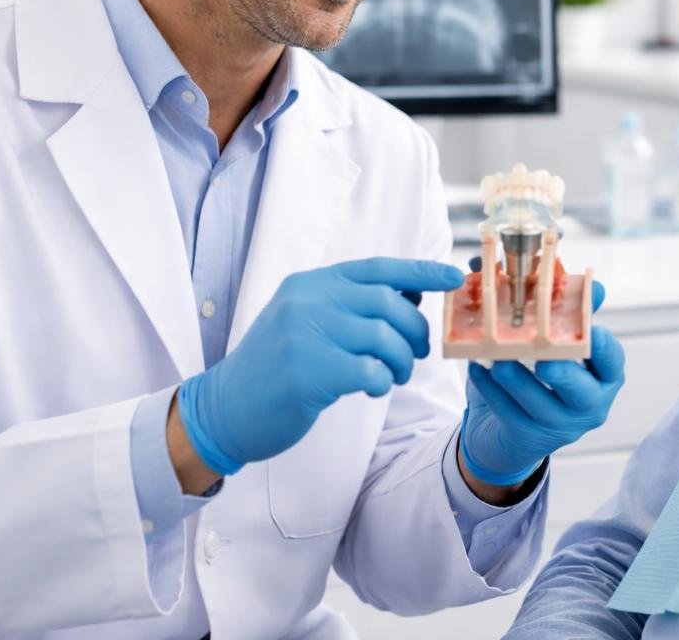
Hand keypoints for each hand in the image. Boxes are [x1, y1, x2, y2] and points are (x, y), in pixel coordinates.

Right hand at [176, 257, 463, 475]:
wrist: (224, 409)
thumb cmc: (276, 368)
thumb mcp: (305, 321)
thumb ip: (349, 305)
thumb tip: (410, 297)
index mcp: (310, 284)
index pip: (378, 269)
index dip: (421, 272)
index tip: (454, 277)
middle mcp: (307, 301)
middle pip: (387, 303)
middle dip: (414, 329)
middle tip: (417, 352)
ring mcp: (305, 334)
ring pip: (384, 337)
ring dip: (401, 361)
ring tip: (394, 376)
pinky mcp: (308, 372)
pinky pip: (370, 370)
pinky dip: (382, 381)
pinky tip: (372, 388)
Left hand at [459, 273, 625, 486]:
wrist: (511, 434)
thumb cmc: (537, 378)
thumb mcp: (549, 344)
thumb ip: (548, 307)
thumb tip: (525, 264)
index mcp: (602, 376)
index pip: (612, 361)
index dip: (604, 347)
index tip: (592, 331)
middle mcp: (588, 405)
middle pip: (581, 390)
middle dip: (562, 372)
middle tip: (544, 357)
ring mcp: (559, 427)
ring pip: (538, 402)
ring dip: (516, 377)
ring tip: (495, 356)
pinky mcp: (528, 438)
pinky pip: (508, 412)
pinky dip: (491, 390)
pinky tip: (476, 370)